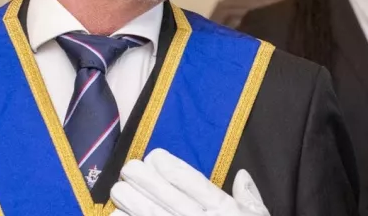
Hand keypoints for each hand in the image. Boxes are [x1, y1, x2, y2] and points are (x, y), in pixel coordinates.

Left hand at [109, 148, 269, 215]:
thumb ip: (249, 199)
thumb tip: (242, 175)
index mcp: (223, 211)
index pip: (192, 182)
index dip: (169, 166)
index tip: (154, 157)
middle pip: (167, 195)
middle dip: (144, 179)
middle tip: (129, 168)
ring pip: (151, 214)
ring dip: (131, 201)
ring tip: (118, 189)